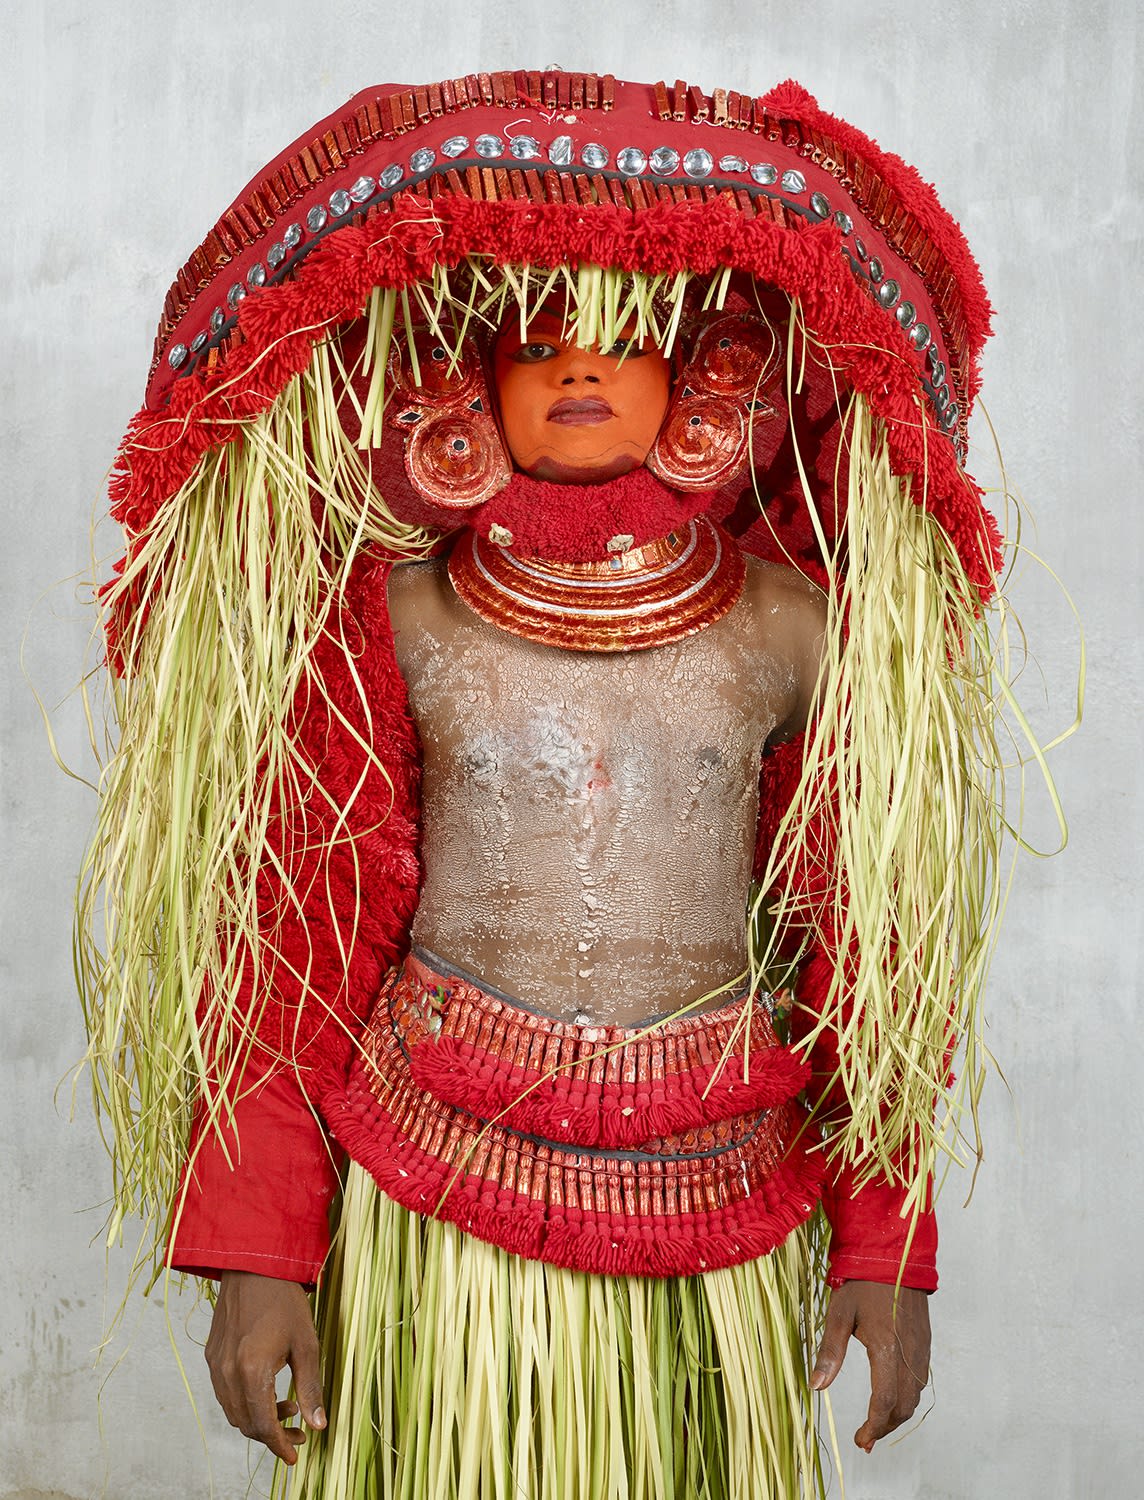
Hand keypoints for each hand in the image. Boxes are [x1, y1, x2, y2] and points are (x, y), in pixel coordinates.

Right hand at [205, 1271, 325, 1465]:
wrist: (253, 1265)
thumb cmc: (284, 1300)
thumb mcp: (306, 1343)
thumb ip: (311, 1387)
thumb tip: (318, 1425)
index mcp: (251, 1370)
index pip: (263, 1425)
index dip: (279, 1445)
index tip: (295, 1456)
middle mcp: (227, 1372)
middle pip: (245, 1424)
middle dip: (272, 1435)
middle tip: (299, 1431)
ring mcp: (215, 1365)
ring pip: (232, 1412)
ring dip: (257, 1419)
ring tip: (287, 1405)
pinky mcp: (211, 1356)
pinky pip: (224, 1393)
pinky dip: (244, 1402)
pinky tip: (266, 1390)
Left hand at [810, 1279, 929, 1452]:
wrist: (895, 1257)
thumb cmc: (863, 1284)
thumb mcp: (839, 1314)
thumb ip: (830, 1352)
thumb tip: (816, 1386)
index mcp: (887, 1350)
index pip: (884, 1402)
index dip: (873, 1427)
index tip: (860, 1440)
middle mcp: (909, 1355)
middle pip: (903, 1407)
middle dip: (884, 1427)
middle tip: (865, 1438)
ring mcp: (920, 1350)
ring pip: (915, 1397)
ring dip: (896, 1415)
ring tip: (876, 1424)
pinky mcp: (924, 1344)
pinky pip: (920, 1381)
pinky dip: (907, 1397)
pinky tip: (891, 1398)